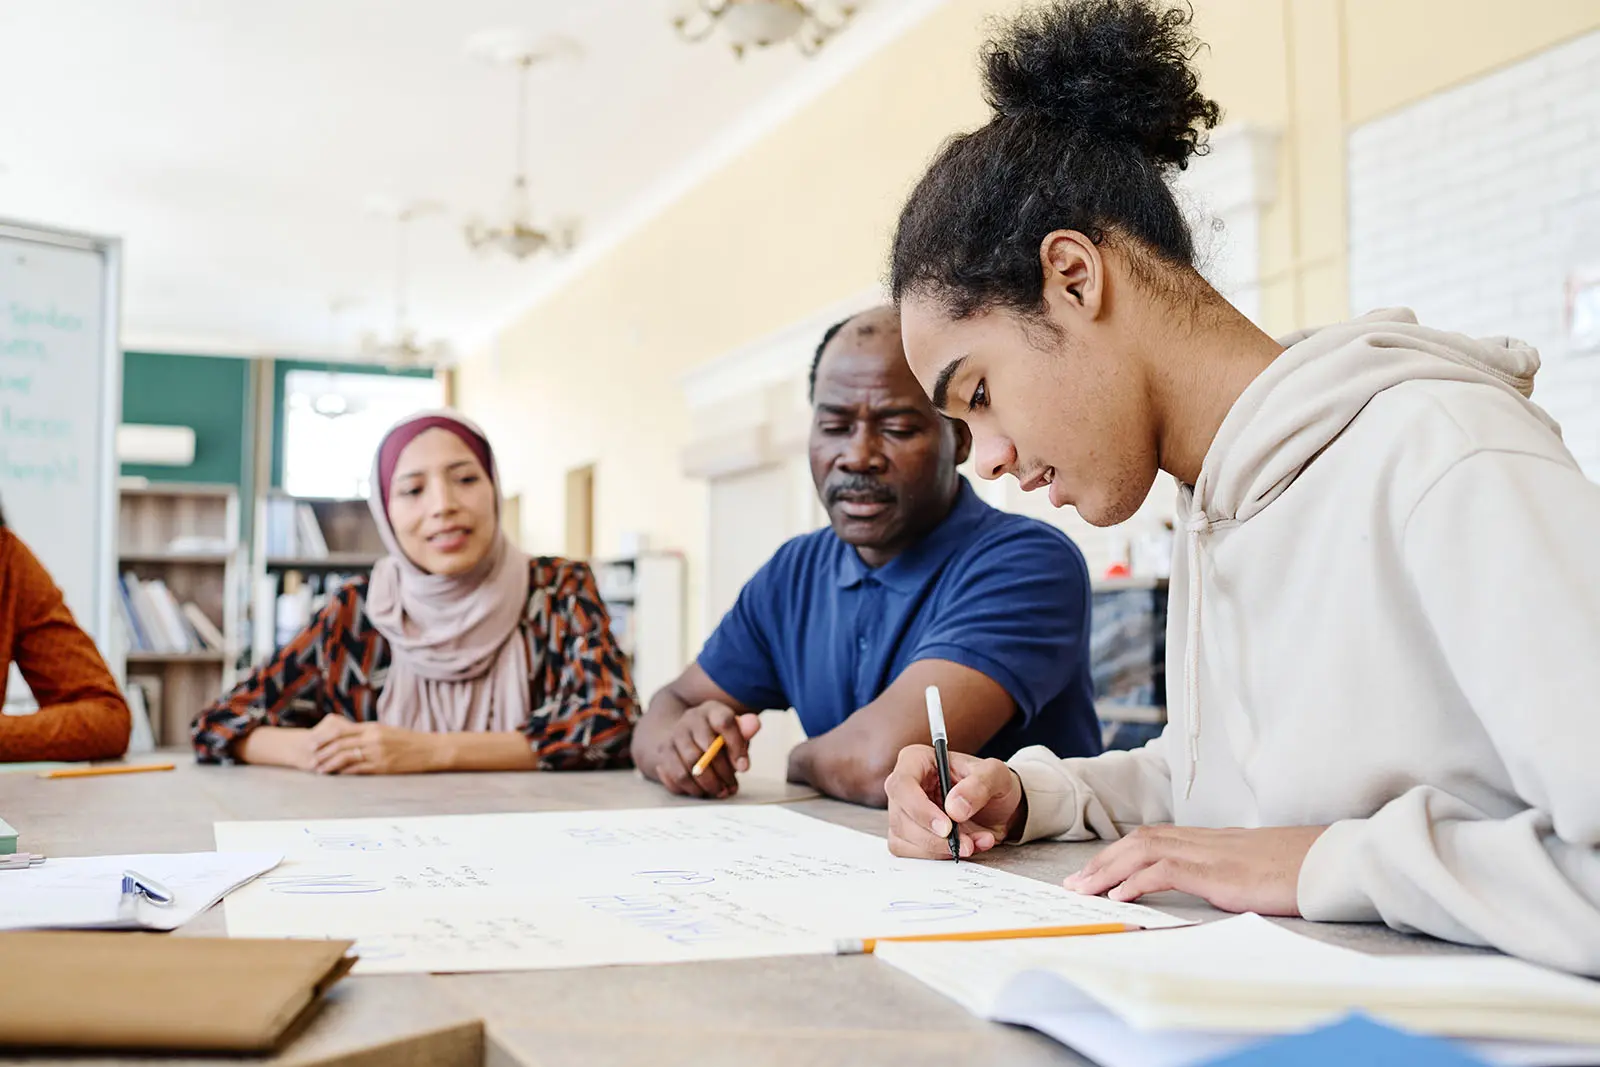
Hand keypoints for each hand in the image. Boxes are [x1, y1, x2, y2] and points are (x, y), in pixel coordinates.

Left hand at [309, 718, 443, 775]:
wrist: (429, 749)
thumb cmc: (409, 740)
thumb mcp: (387, 731)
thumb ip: (368, 733)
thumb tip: (350, 738)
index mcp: (373, 728)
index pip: (342, 731)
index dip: (325, 738)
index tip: (314, 744)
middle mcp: (372, 739)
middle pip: (340, 744)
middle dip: (323, 752)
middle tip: (312, 759)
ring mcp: (377, 753)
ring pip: (346, 757)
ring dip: (330, 764)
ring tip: (321, 769)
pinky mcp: (382, 767)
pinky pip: (358, 769)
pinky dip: (345, 772)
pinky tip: (337, 775)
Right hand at [654, 702, 760, 799]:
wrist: (685, 734)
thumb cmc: (716, 735)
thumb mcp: (733, 729)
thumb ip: (745, 729)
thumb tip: (754, 724)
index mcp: (711, 710)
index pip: (724, 722)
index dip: (736, 746)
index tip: (744, 767)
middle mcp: (690, 720)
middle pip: (706, 748)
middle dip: (723, 773)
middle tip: (732, 786)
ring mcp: (673, 736)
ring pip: (690, 766)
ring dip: (708, 784)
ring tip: (720, 791)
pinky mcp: (663, 754)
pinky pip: (675, 776)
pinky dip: (691, 788)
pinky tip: (702, 791)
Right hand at [886, 745, 1024, 859]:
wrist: (998, 808)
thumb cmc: (991, 783)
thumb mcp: (996, 775)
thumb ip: (979, 785)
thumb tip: (954, 808)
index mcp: (916, 760)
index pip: (902, 784)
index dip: (920, 809)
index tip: (947, 827)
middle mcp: (904, 787)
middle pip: (901, 818)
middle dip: (935, 838)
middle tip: (966, 843)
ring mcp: (903, 814)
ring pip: (904, 840)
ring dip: (941, 850)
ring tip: (974, 842)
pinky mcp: (908, 837)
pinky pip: (913, 854)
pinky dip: (941, 857)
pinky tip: (966, 847)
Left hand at [1062, 825, 1327, 915]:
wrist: (1331, 860)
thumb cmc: (1300, 867)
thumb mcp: (1255, 867)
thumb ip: (1229, 870)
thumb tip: (1214, 882)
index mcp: (1212, 839)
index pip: (1154, 837)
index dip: (1120, 852)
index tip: (1096, 871)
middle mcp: (1205, 840)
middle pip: (1140, 840)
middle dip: (1103, 861)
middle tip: (1074, 884)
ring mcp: (1211, 853)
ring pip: (1144, 850)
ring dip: (1109, 871)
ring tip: (1084, 891)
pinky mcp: (1219, 872)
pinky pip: (1167, 870)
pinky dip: (1137, 881)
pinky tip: (1119, 896)